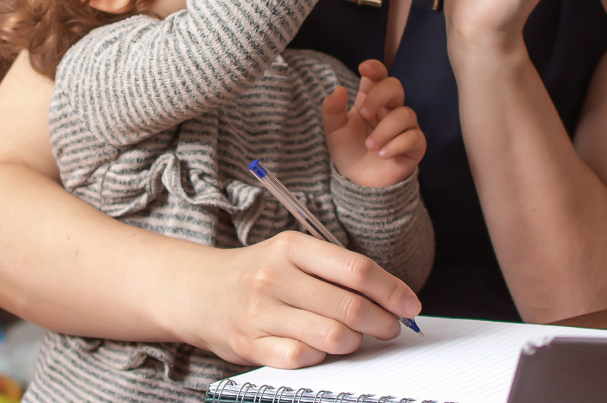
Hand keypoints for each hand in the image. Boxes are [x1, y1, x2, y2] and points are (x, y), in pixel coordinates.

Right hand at [175, 231, 422, 367]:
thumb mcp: (291, 255)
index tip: (410, 305)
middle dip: (383, 322)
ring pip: (332, 337)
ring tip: (357, 339)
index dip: (392, 291)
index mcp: (292, 247)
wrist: (196, 291)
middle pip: (349, 307)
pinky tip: (322, 349)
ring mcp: (260, 312)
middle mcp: (275, 276)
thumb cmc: (257, 273)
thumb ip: (334, 271)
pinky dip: (322, 357)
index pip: (357, 270)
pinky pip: (303, 358)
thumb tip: (391, 297)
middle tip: (391, 328)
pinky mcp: (249, 344)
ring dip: (356, 343)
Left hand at [322, 60, 424, 188]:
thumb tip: (338, 89)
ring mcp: (405, 126)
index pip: (379, 77)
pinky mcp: (415, 145)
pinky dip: (396, 145)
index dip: (375, 68)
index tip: (364, 68)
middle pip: (395, 87)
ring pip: (405, 114)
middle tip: (364, 112)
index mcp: (371, 100)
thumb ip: (332, 110)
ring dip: (385, 129)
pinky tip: (382, 154)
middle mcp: (390, 109)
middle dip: (379, 95)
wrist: (358, 181)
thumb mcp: (334, 131)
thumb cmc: (348, 151)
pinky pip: (414, 137)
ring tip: (370, 146)